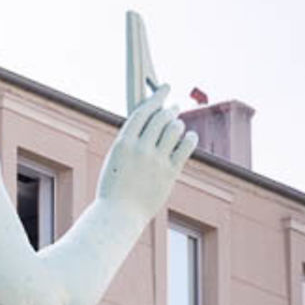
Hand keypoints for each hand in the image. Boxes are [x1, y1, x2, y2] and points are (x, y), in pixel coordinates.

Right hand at [96, 85, 197, 225]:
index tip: (165, 88)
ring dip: (178, 123)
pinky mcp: (169, 173)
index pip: (143, 111)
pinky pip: (185, 147)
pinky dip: (190, 138)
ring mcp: (156, 161)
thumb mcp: (115, 160)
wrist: (118, 216)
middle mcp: (140, 149)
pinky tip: (190, 136)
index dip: (156, 97)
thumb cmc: (114, 189)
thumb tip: (152, 123)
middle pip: (161, 118)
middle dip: (169, 110)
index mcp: (123, 143)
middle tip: (174, 107)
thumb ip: (132, 141)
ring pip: (174, 129)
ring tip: (178, 124)